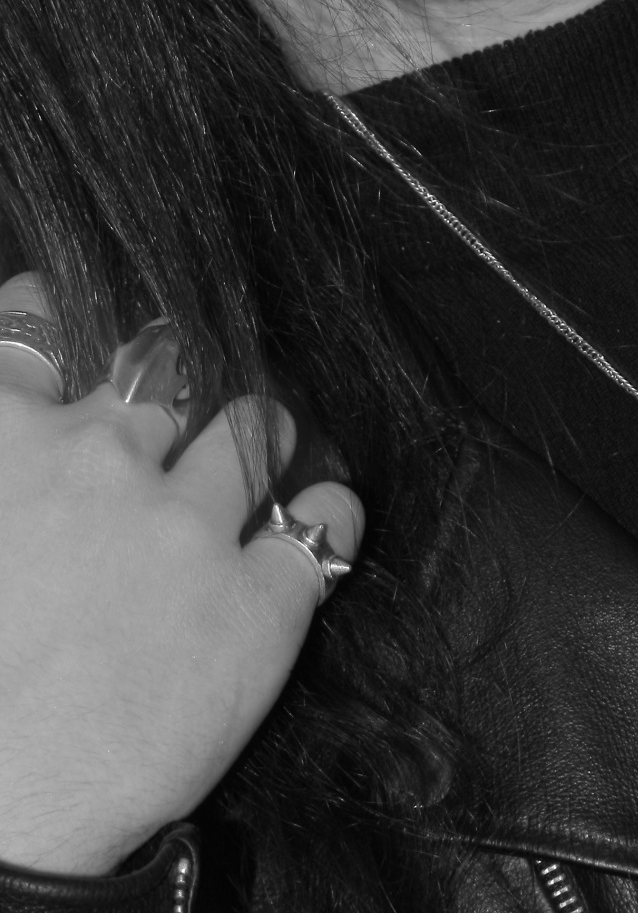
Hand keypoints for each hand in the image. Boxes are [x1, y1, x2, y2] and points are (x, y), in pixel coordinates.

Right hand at [0, 271, 363, 877]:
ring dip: (261, 433)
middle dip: (177, 387)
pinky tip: (326, 518)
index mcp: (2, 442)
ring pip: (251, 429)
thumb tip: (22, 443)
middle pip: (164, 374)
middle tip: (184, 411)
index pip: (36, 323)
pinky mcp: (257, 603)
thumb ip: (4, 468)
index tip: (81, 320)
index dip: (63, 309)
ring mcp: (185, 526)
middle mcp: (98, 460)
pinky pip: (324, 522)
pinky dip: (330, 512)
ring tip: (267, 451)